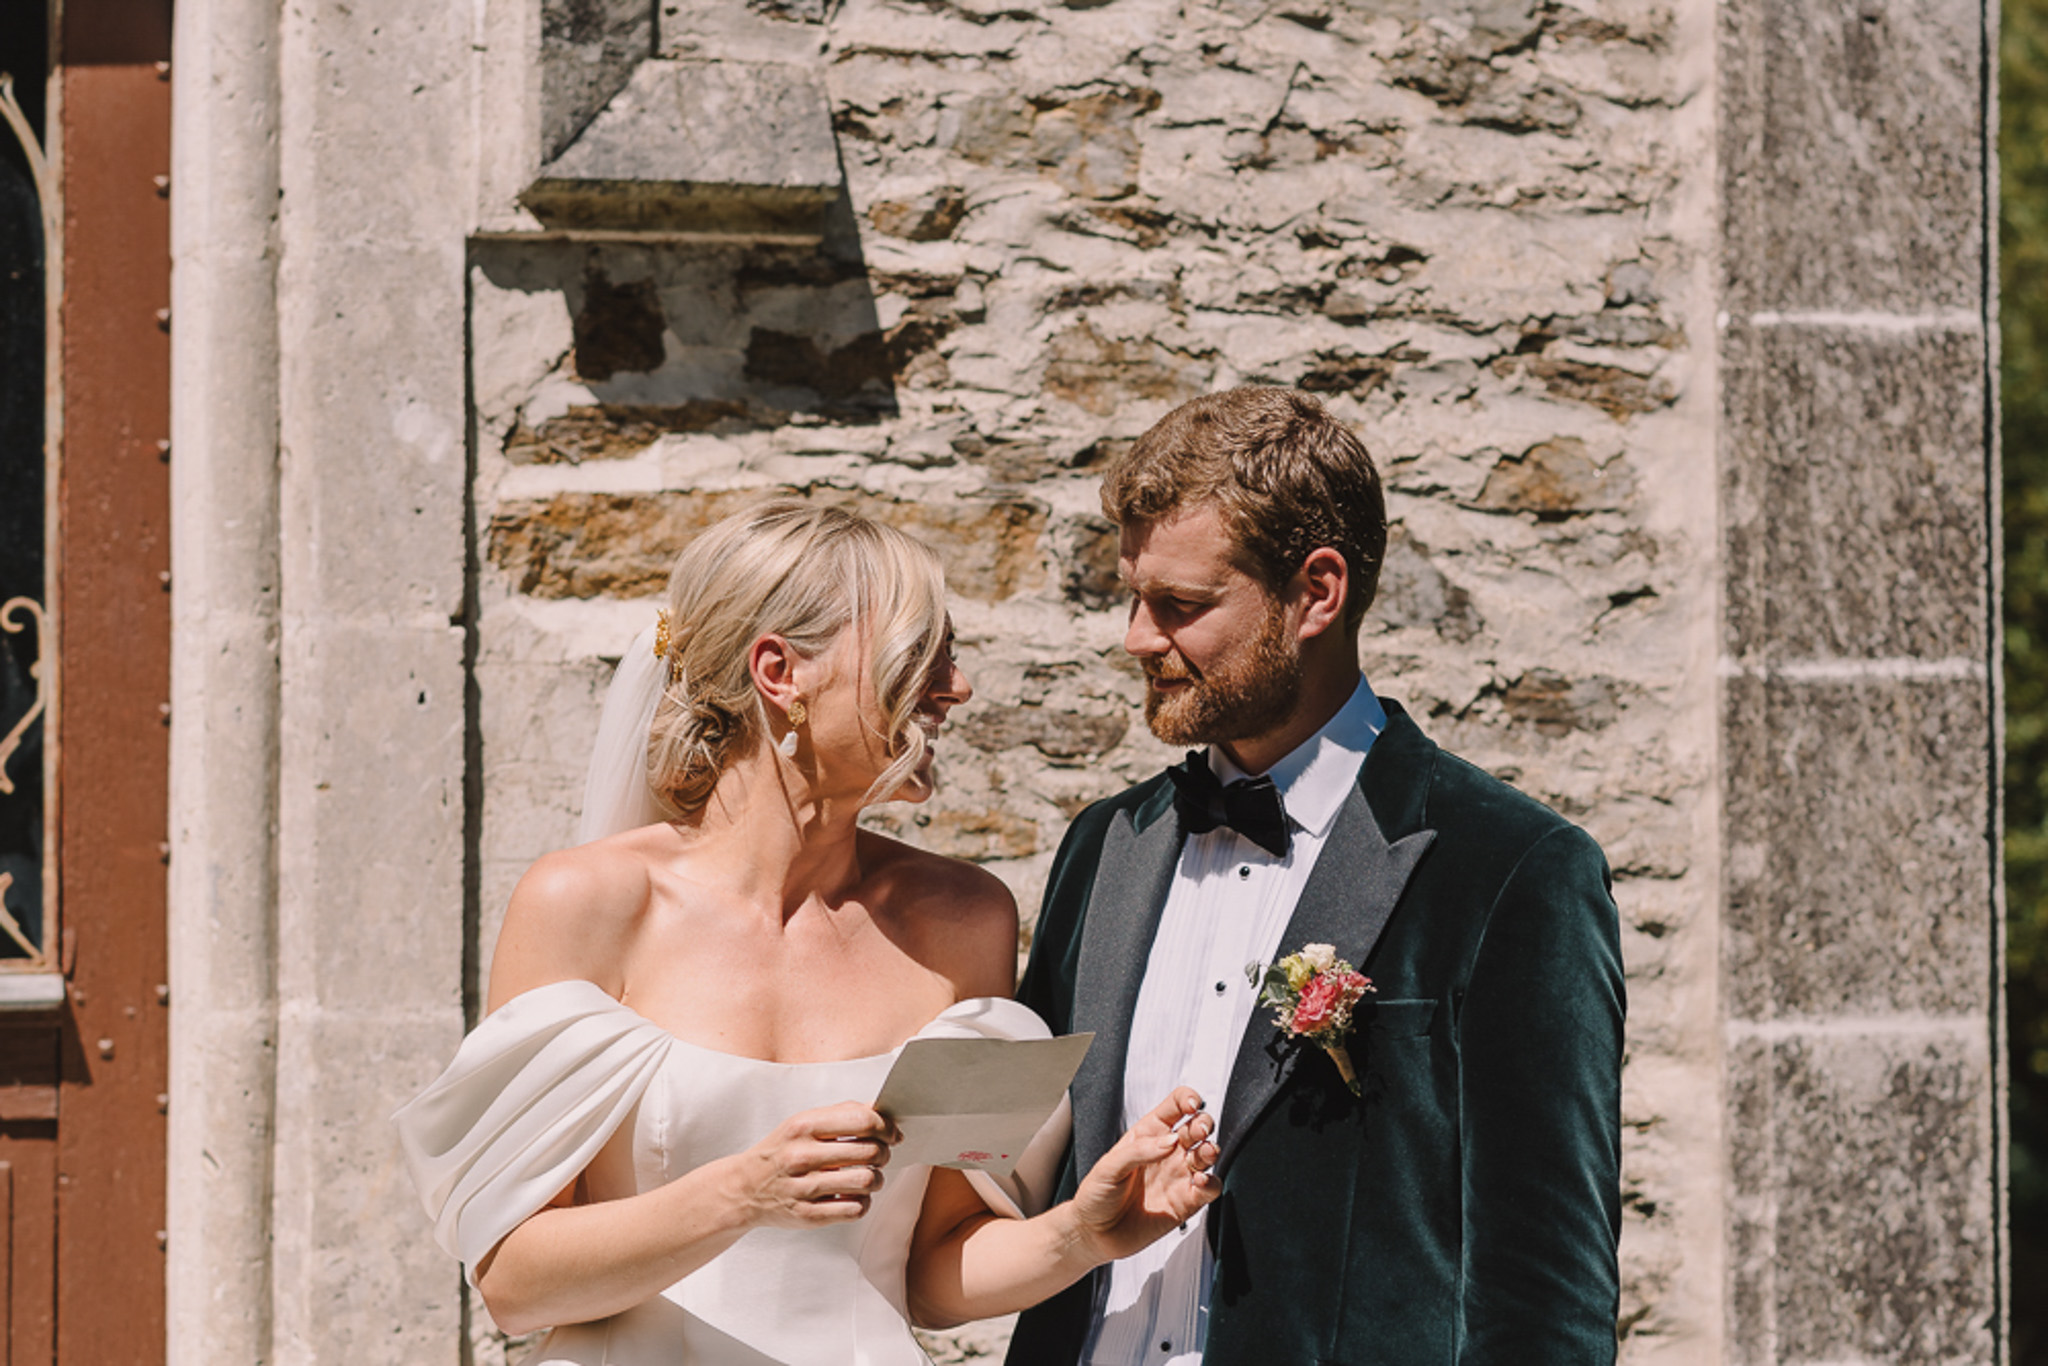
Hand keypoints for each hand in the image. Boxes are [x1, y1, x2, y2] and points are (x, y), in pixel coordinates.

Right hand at [724, 1101, 897, 1228]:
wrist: (743, 1188)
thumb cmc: (780, 1151)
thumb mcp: (802, 1122)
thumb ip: (841, 1113)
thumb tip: (881, 1113)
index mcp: (804, 1126)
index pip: (863, 1121)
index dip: (886, 1127)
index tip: (891, 1133)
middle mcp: (803, 1156)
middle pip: (870, 1152)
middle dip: (884, 1153)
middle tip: (880, 1155)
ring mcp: (804, 1188)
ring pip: (867, 1181)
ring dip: (876, 1179)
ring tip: (868, 1176)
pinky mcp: (808, 1215)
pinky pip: (855, 1209)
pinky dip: (862, 1202)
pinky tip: (853, 1196)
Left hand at [1068, 1087, 1219, 1263]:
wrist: (1094, 1234)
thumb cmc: (1097, 1195)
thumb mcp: (1108, 1166)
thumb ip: (1139, 1150)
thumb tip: (1171, 1141)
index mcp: (1148, 1134)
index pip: (1176, 1106)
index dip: (1188, 1099)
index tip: (1192, 1105)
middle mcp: (1167, 1152)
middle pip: (1198, 1127)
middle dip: (1204, 1124)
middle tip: (1198, 1132)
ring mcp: (1178, 1176)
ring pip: (1207, 1155)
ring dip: (1211, 1150)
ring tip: (1204, 1154)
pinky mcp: (1186, 1203)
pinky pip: (1209, 1189)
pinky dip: (1212, 1183)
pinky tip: (1200, 1182)